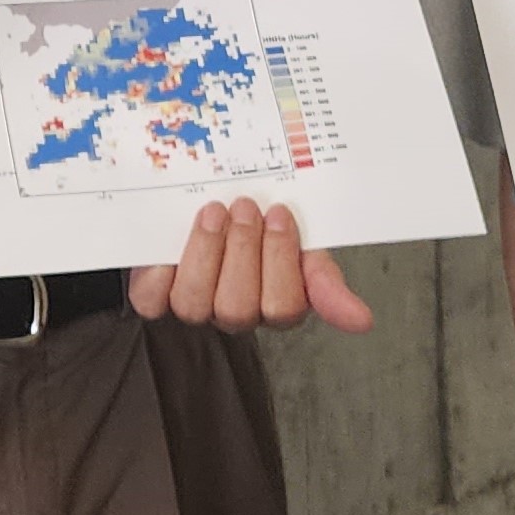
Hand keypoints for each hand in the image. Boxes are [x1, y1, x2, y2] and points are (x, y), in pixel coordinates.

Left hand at [129, 198, 375, 333]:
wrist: (199, 194)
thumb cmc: (253, 219)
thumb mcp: (297, 238)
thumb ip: (324, 276)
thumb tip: (363, 320)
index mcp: (275, 302)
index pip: (283, 309)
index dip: (280, 260)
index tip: (280, 213)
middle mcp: (234, 312)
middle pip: (239, 308)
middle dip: (244, 250)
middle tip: (246, 207)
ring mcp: (192, 307)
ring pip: (195, 304)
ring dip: (207, 252)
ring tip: (214, 212)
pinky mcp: (151, 296)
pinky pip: (151, 298)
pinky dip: (161, 267)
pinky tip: (174, 237)